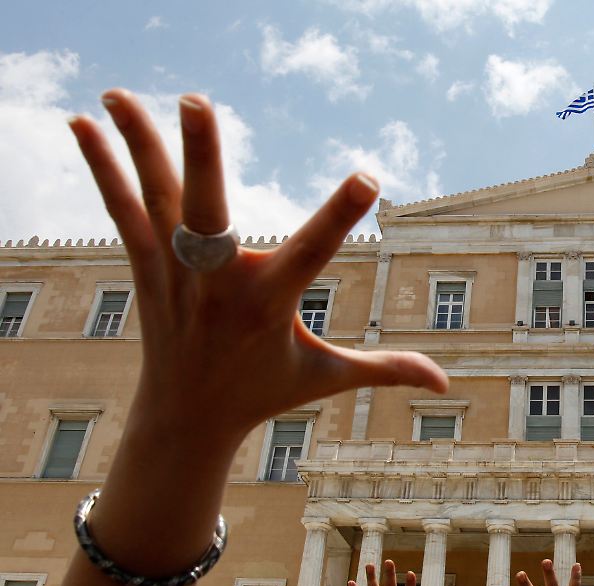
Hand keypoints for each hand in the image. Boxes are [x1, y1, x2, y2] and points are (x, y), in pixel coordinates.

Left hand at [67, 90, 446, 446]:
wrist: (184, 418)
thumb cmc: (262, 391)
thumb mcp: (326, 378)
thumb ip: (385, 370)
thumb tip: (445, 381)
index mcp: (266, 306)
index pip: (311, 254)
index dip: (340, 217)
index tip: (368, 177)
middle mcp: (215, 286)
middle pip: (207, 215)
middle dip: (201, 158)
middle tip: (194, 101)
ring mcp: (174, 274)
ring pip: (156, 201)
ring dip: (138, 145)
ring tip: (119, 94)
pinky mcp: (146, 266)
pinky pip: (122, 210)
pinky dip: (103, 166)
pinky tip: (81, 123)